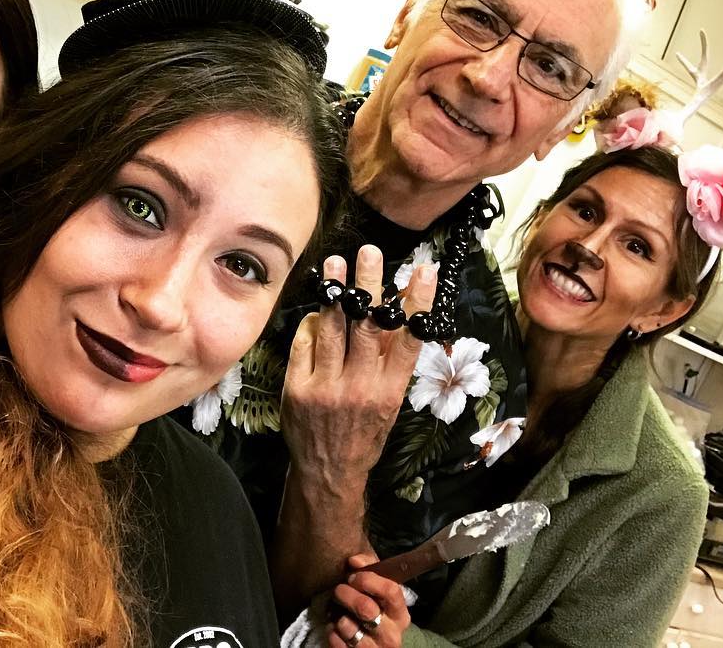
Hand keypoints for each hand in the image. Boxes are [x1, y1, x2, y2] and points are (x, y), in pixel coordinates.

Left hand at [282, 245, 436, 498]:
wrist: (328, 471)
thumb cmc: (364, 432)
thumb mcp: (389, 402)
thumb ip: (392, 360)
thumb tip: (399, 313)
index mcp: (390, 390)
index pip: (409, 337)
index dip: (418, 302)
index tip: (423, 270)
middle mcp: (361, 386)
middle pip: (367, 324)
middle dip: (368, 284)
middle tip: (369, 252)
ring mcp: (327, 386)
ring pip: (332, 328)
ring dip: (335, 290)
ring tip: (336, 262)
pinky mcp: (298, 387)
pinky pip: (304, 343)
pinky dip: (311, 323)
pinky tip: (317, 310)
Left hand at [328, 553, 411, 647]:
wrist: (377, 646)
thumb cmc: (376, 611)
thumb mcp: (379, 591)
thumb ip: (369, 569)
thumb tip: (354, 561)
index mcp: (400, 614)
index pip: (390, 591)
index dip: (368, 579)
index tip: (353, 576)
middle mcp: (391, 633)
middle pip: (365, 608)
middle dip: (346, 594)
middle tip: (338, 591)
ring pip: (349, 627)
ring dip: (338, 616)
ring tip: (338, 612)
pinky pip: (337, 642)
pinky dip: (332, 631)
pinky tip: (335, 627)